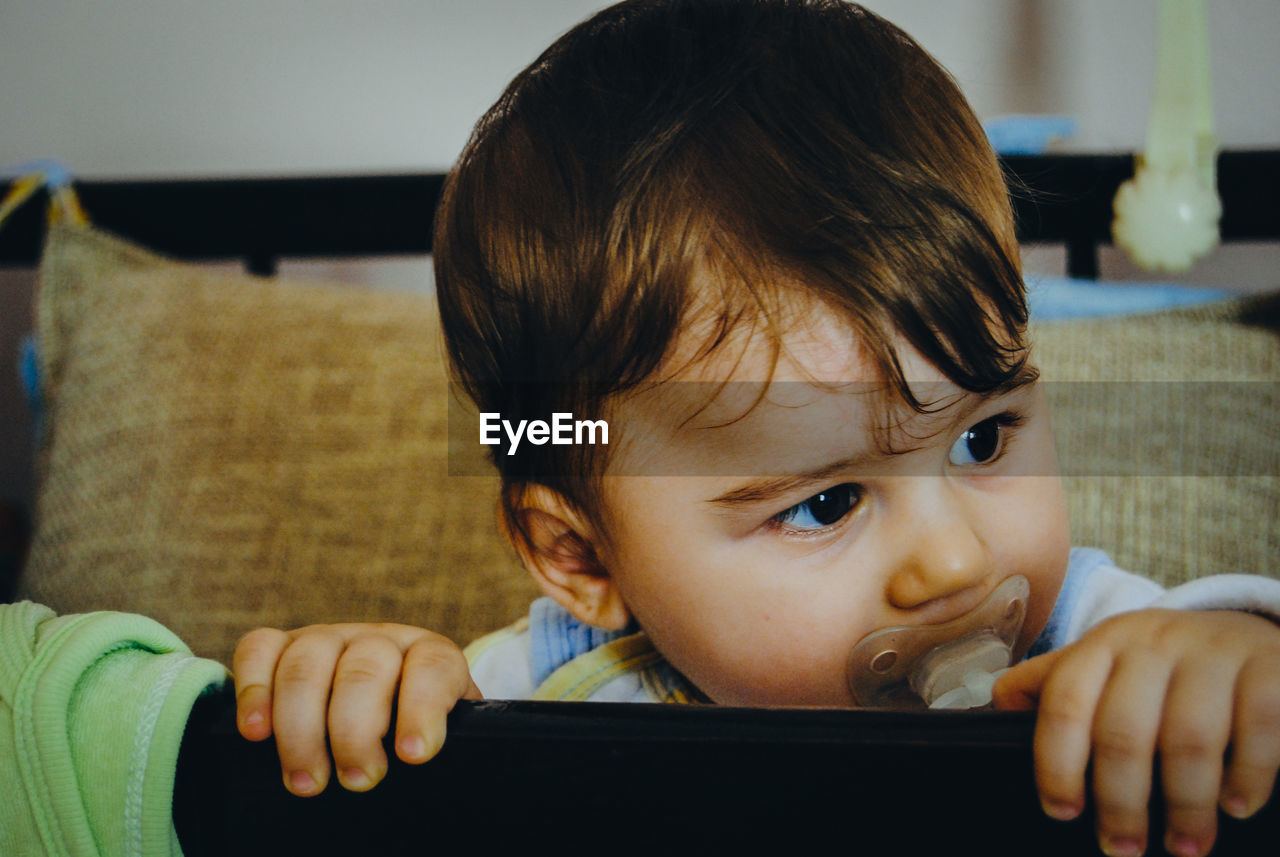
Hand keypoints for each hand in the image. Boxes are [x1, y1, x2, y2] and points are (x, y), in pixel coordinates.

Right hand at [233, 623, 481, 795]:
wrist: (382, 711)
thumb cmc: (410, 738)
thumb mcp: (432, 740)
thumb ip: (432, 744)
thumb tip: (421, 769)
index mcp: (430, 656)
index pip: (431, 669)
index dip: (422, 709)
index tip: (413, 755)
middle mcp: (379, 639)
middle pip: (364, 670)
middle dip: (355, 732)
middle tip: (356, 780)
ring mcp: (328, 636)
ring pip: (308, 663)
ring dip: (301, 728)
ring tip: (306, 781)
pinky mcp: (281, 644)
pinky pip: (259, 649)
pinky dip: (253, 689)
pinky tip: (256, 733)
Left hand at [993, 609, 1279, 856]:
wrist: (1243, 630)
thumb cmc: (1159, 666)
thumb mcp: (1103, 664)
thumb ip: (1051, 687)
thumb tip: (996, 716)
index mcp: (1102, 645)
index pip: (1064, 703)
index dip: (1055, 764)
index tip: (1061, 812)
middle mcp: (1152, 642)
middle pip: (1124, 732)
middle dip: (1120, 802)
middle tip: (1124, 848)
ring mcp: (1212, 652)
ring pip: (1189, 740)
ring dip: (1185, 805)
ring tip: (1186, 844)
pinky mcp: (1267, 668)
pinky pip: (1256, 730)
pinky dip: (1247, 777)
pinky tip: (1238, 807)